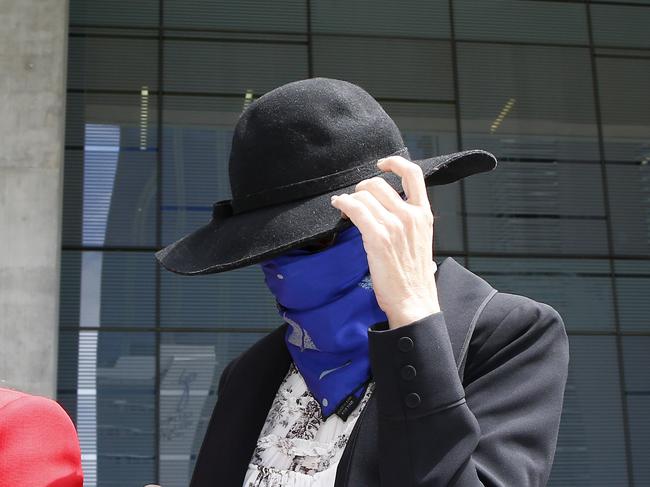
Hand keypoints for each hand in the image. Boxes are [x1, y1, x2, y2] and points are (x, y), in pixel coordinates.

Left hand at [330, 155, 439, 328]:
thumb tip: (391, 213)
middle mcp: (410, 216)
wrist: (414, 302)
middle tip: (355, 199)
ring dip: (350, 199)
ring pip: (364, 196)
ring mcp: (395, 225)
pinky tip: (338, 206)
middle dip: (362, 188)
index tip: (382, 164)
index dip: (395, 163)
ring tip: (344, 207)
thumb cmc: (414, 279)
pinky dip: (343, 204)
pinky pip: (355, 209)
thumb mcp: (421, 242)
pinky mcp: (378, 237)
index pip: (414, 175)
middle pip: (379, 183)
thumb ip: (410, 224)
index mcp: (423, 215)